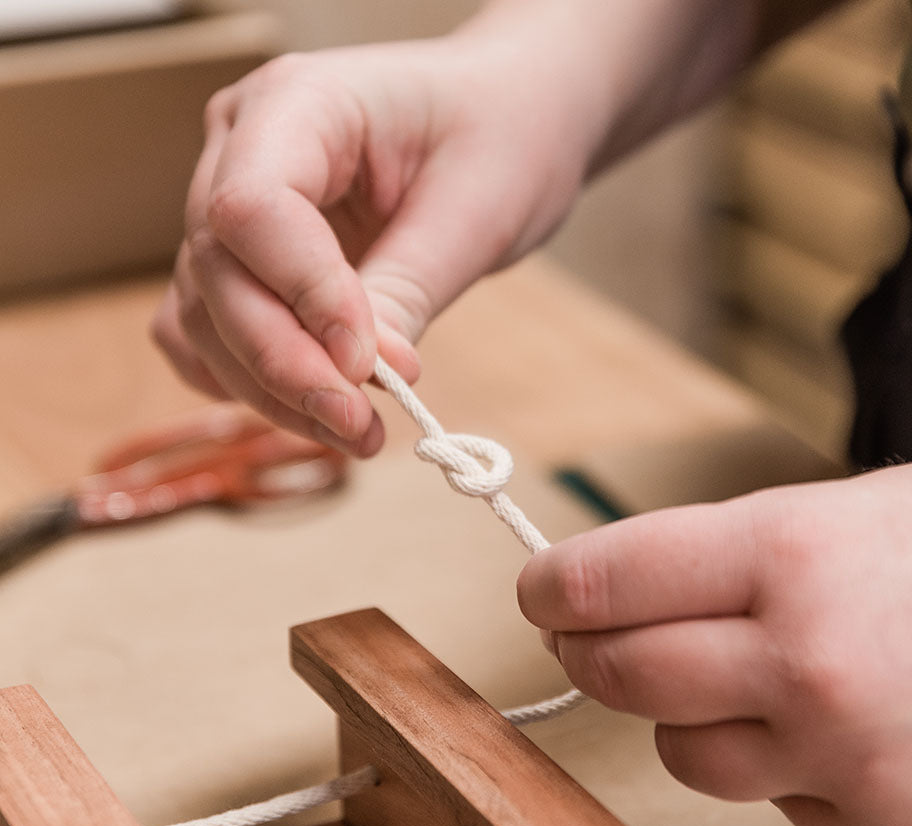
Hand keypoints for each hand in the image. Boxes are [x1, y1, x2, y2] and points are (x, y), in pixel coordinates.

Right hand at [151, 30, 600, 454]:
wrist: (500, 121)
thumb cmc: (499, 139)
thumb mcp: (475, 211)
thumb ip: (405, 290)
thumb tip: (356, 377)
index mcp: (298, 102)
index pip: (254, 206)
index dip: (302, 296)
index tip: (367, 365)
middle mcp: (240, 146)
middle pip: (217, 272)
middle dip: (285, 366)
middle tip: (360, 426)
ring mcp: (229, 203)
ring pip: (205, 316)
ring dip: (270, 391)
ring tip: (356, 432)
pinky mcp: (243, 260)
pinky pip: (207, 332)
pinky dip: (247, 380)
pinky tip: (309, 409)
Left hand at [518, 450, 911, 825]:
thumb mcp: (841, 510)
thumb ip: (720, 559)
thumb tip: (610, 594)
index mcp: (790, 551)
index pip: (606, 579)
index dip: (552, 586)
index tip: (540, 591)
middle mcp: (808, 660)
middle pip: (623, 675)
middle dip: (590, 652)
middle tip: (591, 637)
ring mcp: (848, 756)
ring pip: (686, 755)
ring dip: (685, 717)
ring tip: (737, 678)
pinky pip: (776, 800)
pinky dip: (779, 764)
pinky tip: (834, 724)